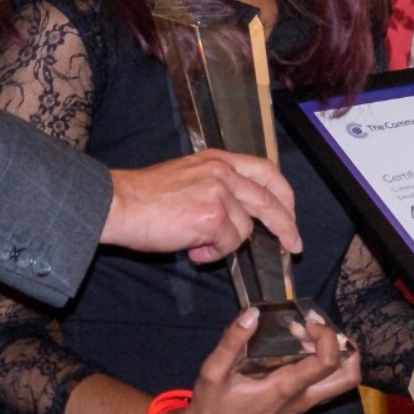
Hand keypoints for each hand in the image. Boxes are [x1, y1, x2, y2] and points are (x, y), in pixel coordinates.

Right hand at [102, 151, 299, 262]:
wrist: (119, 204)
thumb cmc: (145, 197)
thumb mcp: (188, 177)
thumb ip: (216, 188)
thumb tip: (239, 219)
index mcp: (218, 159)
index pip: (265, 170)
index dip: (283, 193)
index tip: (290, 212)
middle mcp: (222, 171)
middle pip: (269, 199)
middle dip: (286, 225)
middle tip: (294, 245)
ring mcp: (219, 192)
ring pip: (245, 229)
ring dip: (225, 245)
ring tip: (196, 244)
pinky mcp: (212, 216)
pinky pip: (228, 244)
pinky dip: (212, 253)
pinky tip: (191, 249)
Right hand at [156, 307, 359, 413]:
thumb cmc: (212, 406)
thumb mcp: (213, 372)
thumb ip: (232, 342)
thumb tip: (252, 314)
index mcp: (285, 388)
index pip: (328, 362)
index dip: (327, 336)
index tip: (306, 322)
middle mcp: (301, 398)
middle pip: (348, 378)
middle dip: (346, 348)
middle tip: (319, 330)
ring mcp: (302, 405)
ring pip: (340, 384)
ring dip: (338, 356)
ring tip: (311, 336)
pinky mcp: (297, 406)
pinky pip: (326, 386)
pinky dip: (326, 364)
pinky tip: (300, 349)